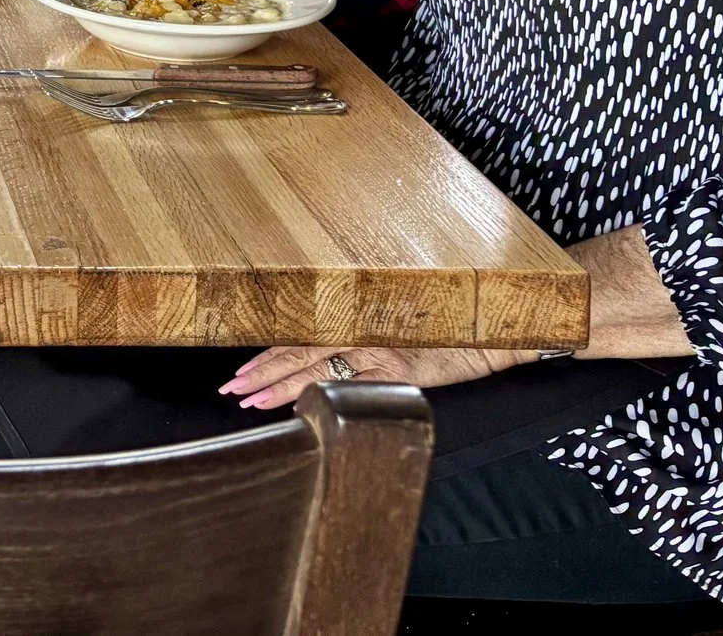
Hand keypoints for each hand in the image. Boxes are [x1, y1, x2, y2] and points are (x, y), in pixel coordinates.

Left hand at [220, 345, 526, 410]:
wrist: (493, 328)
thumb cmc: (446, 323)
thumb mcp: (398, 322)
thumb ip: (363, 332)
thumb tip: (325, 348)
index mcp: (356, 316)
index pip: (301, 335)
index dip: (268, 352)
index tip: (239, 369)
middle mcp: (362, 329)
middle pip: (299, 351)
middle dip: (261, 372)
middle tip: (230, 389)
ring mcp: (379, 351)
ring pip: (318, 367)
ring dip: (280, 385)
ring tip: (249, 399)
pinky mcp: (400, 372)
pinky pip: (354, 384)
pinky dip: (325, 394)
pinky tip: (302, 406)